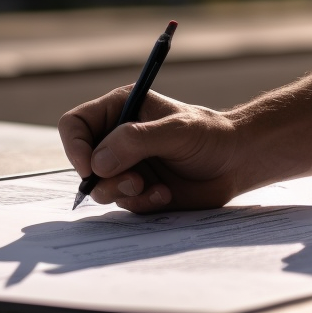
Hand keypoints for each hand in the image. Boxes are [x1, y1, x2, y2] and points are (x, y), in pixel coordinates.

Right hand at [58, 88, 239, 212]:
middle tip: (133, 181)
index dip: (75, 146)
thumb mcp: (175, 131)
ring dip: (122, 191)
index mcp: (120, 109)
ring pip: (99, 186)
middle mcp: (116, 137)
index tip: (90, 167)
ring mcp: (125, 165)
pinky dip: (141, 202)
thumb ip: (135, 142)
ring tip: (150, 187)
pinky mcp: (137, 189)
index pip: (75, 124)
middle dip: (102, 177)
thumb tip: (97, 163)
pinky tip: (165, 193)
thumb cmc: (210, 135)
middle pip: (82, 160)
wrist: (236, 163)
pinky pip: (122, 203)